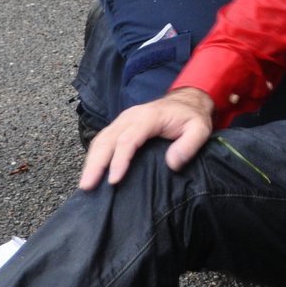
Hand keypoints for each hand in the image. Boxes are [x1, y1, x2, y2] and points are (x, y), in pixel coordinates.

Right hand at [79, 87, 214, 189]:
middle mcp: (131, 117)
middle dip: (96, 163)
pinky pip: (103, 140)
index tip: (114, 180)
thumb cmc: (192, 117)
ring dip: (91, 161)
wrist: (187, 100)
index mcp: (149, 117)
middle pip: (107, 139)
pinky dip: (94, 156)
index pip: (128, 139)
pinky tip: (91, 173)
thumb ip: (189, 145)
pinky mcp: (120, 127)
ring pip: (101, 139)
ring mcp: (123, 121)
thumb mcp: (200, 129)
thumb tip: (172, 163)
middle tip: (87, 186)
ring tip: (85, 184)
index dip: (119, 160)